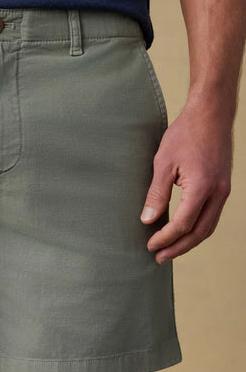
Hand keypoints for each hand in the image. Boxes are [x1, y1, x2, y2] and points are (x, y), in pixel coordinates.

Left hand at [140, 102, 232, 263]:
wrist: (212, 113)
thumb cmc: (185, 133)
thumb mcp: (163, 162)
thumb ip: (156, 194)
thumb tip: (147, 220)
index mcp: (202, 187)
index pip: (182, 224)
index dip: (165, 238)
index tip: (149, 245)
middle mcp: (217, 192)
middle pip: (199, 233)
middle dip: (178, 248)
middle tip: (158, 257)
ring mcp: (223, 190)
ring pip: (208, 226)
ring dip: (189, 241)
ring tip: (169, 249)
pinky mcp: (223, 186)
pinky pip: (212, 215)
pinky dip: (197, 228)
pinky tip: (183, 231)